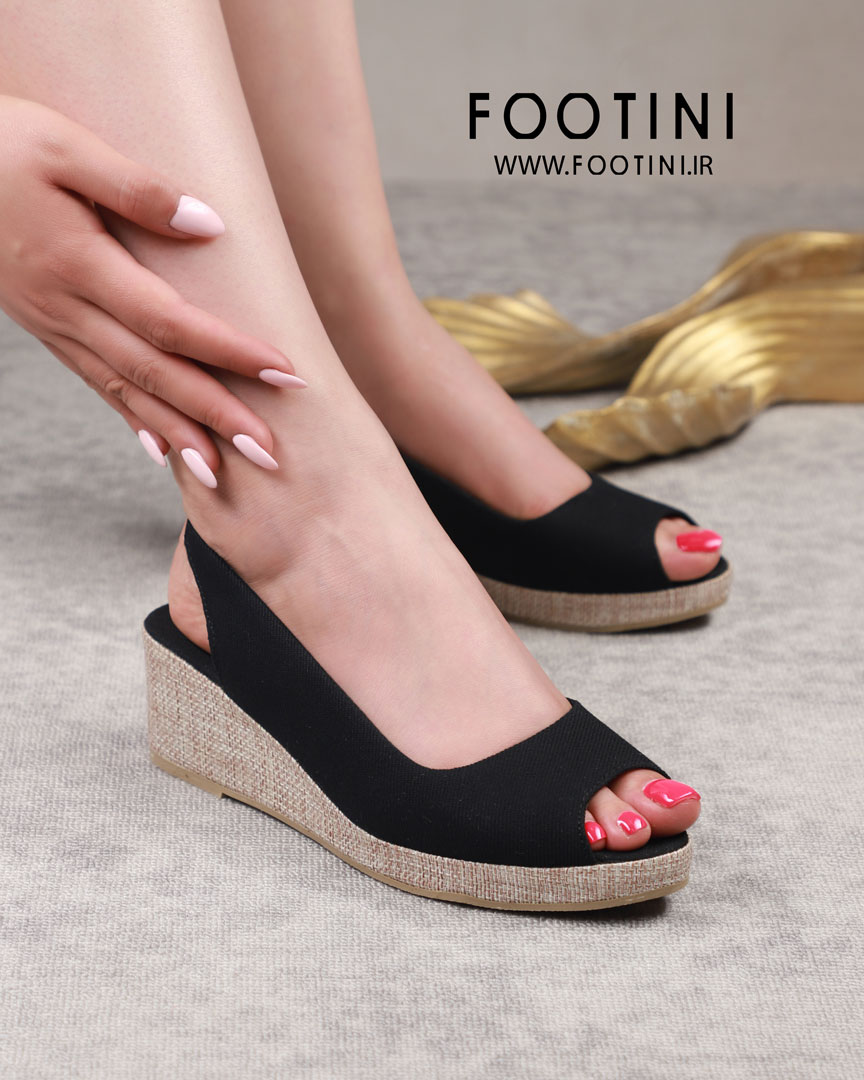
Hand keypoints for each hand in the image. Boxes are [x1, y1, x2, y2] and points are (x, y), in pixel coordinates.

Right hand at [0, 96, 305, 483]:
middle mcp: (67, 309)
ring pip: (127, 391)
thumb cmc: (3, 144)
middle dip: (216, 416)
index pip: (169, 322)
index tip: (284, 372)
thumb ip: (137, 187)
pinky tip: (164, 449)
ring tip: (224, 474)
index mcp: (78, 265)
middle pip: (155, 373)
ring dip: (180, 434)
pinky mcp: (50, 330)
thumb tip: (209, 226)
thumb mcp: (65, 146)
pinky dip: (134, 420)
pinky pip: (98, 385)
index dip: (228, 351)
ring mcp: (56, 326)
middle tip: (270, 454)